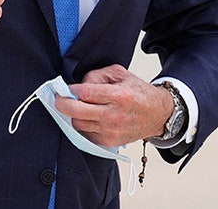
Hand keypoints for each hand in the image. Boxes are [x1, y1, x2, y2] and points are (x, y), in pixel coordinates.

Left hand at [53, 64, 174, 148]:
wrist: (158, 115)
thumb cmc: (139, 93)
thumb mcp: (121, 74)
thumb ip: (98, 75)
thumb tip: (79, 85)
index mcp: (119, 96)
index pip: (86, 93)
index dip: (72, 90)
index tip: (67, 88)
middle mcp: (114, 116)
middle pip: (77, 112)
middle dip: (63, 104)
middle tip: (60, 99)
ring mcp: (111, 131)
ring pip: (78, 124)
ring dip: (74, 115)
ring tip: (79, 107)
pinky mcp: (109, 142)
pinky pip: (86, 133)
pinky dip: (84, 125)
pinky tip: (89, 117)